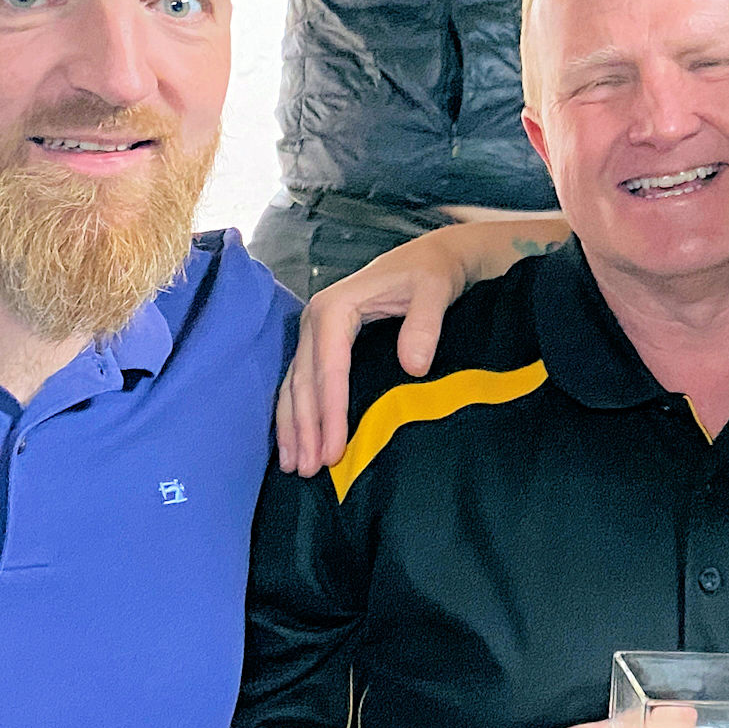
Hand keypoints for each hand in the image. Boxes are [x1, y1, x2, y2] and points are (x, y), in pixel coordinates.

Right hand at [277, 235, 473, 475]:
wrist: (430, 257)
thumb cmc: (432, 274)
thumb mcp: (435, 291)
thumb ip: (425, 325)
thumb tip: (413, 366)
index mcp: (336, 306)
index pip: (328, 368)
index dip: (330, 411)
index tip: (333, 450)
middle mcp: (315, 318)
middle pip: (304, 381)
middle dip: (306, 428)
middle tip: (311, 470)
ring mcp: (314, 330)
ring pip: (294, 385)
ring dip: (293, 427)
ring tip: (297, 466)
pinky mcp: (320, 341)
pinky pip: (299, 381)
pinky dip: (294, 413)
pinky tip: (296, 442)